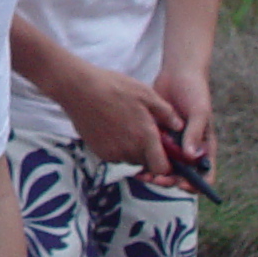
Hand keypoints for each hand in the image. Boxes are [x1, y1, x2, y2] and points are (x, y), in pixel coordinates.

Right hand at [49, 57, 177, 177]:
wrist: (78, 89)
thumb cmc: (113, 87)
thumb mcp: (146, 93)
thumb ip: (166, 113)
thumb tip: (179, 126)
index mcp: (144, 137)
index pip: (162, 169)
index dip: (167, 165)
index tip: (167, 153)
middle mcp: (128, 150)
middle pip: (146, 164)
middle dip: (150, 153)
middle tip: (146, 132)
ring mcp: (112, 153)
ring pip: (130, 159)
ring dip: (134, 150)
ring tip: (129, 126)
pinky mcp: (99, 152)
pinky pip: (116, 156)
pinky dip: (119, 147)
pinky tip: (115, 128)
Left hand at [152, 68, 217, 184]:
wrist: (178, 74)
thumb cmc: (195, 92)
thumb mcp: (199, 112)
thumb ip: (195, 133)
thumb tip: (191, 157)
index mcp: (204, 147)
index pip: (204, 175)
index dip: (195, 185)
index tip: (181, 184)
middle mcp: (188, 150)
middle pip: (180, 175)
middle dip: (169, 180)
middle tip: (155, 177)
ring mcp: (172, 144)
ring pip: (164, 167)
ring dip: (154, 173)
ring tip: (141, 173)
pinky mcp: (157, 136)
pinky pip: (151, 152)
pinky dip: (144, 158)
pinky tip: (133, 159)